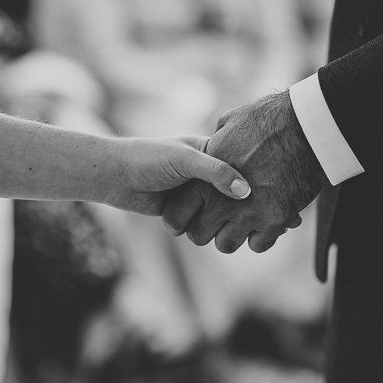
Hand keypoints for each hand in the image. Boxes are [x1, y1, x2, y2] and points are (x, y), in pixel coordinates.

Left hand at [101, 136, 250, 215]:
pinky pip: (204, 224)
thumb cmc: (149, 158)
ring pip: (221, 214)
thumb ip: (215, 172)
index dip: (255, 181)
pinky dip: (207, 228)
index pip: (244, 168)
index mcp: (213, 153)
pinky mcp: (186, 212)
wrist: (115, 175)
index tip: (267, 193)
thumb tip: (245, 192)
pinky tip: (214, 230)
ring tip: (220, 224)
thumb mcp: (185, 159)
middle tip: (244, 215)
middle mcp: (208, 174)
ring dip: (219, 222)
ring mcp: (198, 194)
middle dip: (238, 207)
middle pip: (235, 196)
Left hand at [161, 91, 327, 252]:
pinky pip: (258, 244)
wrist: (306, 126)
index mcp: (203, 178)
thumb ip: (217, 141)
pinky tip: (264, 221)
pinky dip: (260, 236)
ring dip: (233, 235)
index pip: (176, 216)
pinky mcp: (275, 220)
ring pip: (227, 244)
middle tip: (219, 218)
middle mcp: (221, 201)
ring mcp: (248, 213)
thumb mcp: (231, 121)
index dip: (182, 218)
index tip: (194, 213)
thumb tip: (213, 146)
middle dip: (207, 230)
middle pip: (199, 235)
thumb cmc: (269, 118)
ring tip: (242, 221)